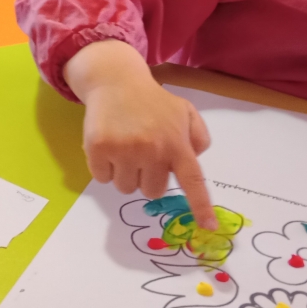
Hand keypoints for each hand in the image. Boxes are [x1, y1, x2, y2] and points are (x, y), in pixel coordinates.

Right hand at [64, 40, 216, 227]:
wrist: (115, 81)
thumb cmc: (152, 101)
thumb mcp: (184, 112)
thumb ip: (197, 138)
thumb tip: (194, 162)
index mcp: (177, 143)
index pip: (193, 180)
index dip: (201, 205)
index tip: (208, 226)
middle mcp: (153, 149)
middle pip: (152, 191)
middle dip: (147, 178)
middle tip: (142, 154)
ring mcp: (124, 149)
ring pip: (125, 188)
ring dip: (124, 174)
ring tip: (124, 147)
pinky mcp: (98, 148)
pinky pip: (102, 178)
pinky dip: (103, 167)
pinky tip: (108, 145)